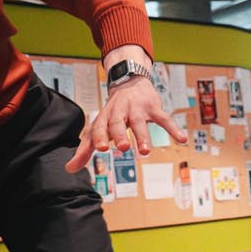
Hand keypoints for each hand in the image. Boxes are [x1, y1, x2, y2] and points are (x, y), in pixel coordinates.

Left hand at [69, 73, 188, 171]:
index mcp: (105, 118)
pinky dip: (173, 128)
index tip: (100, 149)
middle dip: (120, 134)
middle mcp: (120, 112)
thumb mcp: (98, 127)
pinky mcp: (154, 108)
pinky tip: (182, 139)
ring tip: (145, 151)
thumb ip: (85, 149)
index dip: (99, 137)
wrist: (129, 82)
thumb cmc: (112, 112)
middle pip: (118, 123)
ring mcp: (137, 109)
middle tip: (123, 147)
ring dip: (143, 136)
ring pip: (140, 123)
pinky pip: (164, 118)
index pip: (100, 127)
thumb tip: (69, 169)